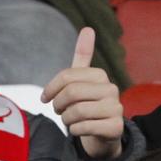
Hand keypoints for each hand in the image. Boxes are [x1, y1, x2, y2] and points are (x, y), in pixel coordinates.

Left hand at [41, 28, 124, 159]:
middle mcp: (112, 89)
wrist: (103, 132)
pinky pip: (84, 127)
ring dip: (66, 119)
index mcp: (100, 75)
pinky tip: (79, 129)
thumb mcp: (82, 80)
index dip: (50, 88)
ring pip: (77, 112)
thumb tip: (88, 28)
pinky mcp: (115, 127)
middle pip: (71, 93)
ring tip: (69, 120)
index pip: (67, 76)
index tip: (45, 98)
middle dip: (58, 105)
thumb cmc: (88, 103)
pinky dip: (74, 130)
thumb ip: (83, 56)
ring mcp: (116, 108)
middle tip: (58, 111)